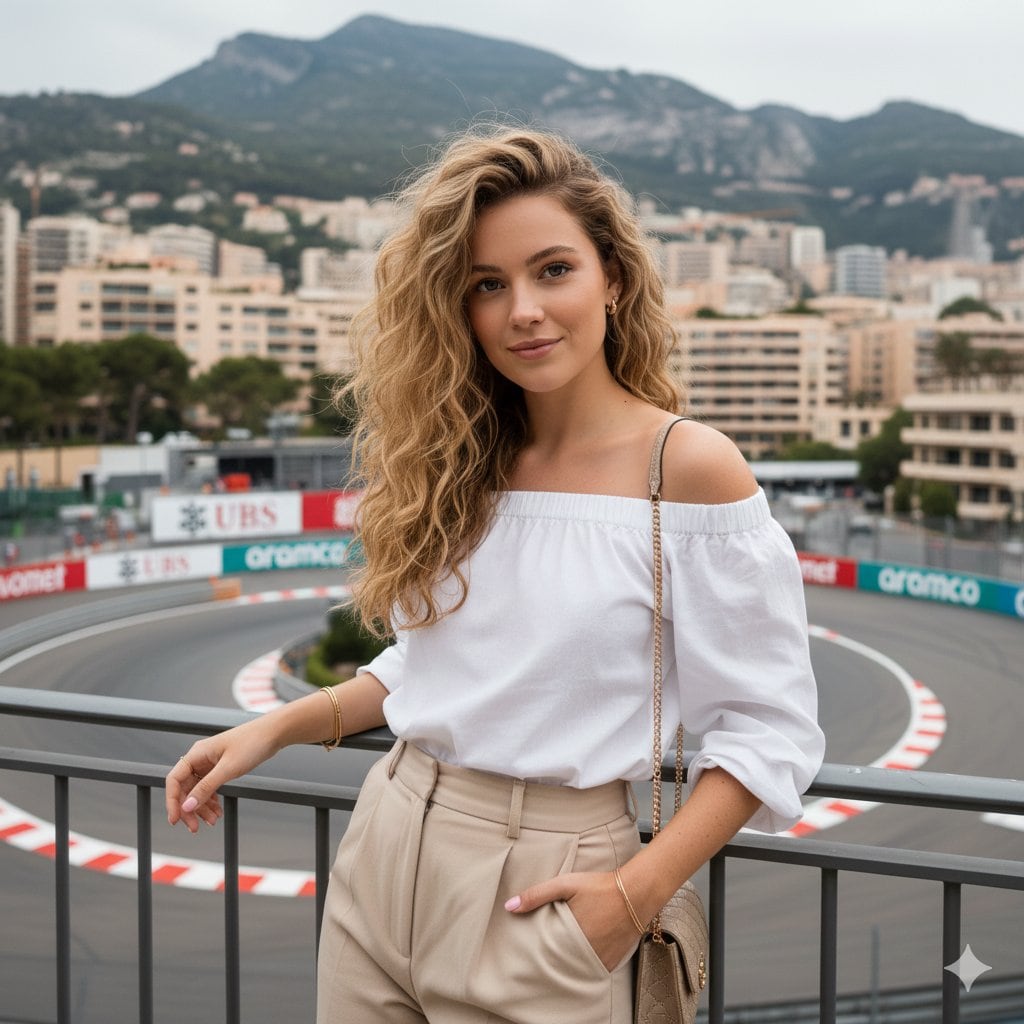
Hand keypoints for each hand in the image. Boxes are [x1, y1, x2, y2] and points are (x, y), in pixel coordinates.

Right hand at [165, 718, 279, 833]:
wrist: (273, 733)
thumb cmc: (252, 743)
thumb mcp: (228, 769)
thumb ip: (206, 788)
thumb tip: (187, 806)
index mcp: (197, 754)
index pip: (174, 780)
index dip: (172, 801)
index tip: (175, 820)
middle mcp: (200, 758)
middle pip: (185, 788)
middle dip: (189, 809)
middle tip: (195, 827)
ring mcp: (210, 763)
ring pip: (197, 790)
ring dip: (202, 807)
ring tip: (212, 821)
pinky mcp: (220, 767)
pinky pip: (209, 787)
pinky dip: (211, 800)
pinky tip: (217, 811)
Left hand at [504, 871, 640, 971]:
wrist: (636, 892)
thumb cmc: (599, 886)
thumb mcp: (566, 884)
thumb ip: (537, 895)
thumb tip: (509, 907)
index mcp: (570, 935)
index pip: (544, 953)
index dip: (535, 952)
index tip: (527, 950)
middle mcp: (584, 952)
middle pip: (559, 963)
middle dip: (550, 958)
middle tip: (542, 951)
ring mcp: (599, 960)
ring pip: (575, 968)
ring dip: (567, 962)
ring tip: (560, 952)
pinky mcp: (611, 962)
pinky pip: (592, 969)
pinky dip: (584, 964)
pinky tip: (578, 954)